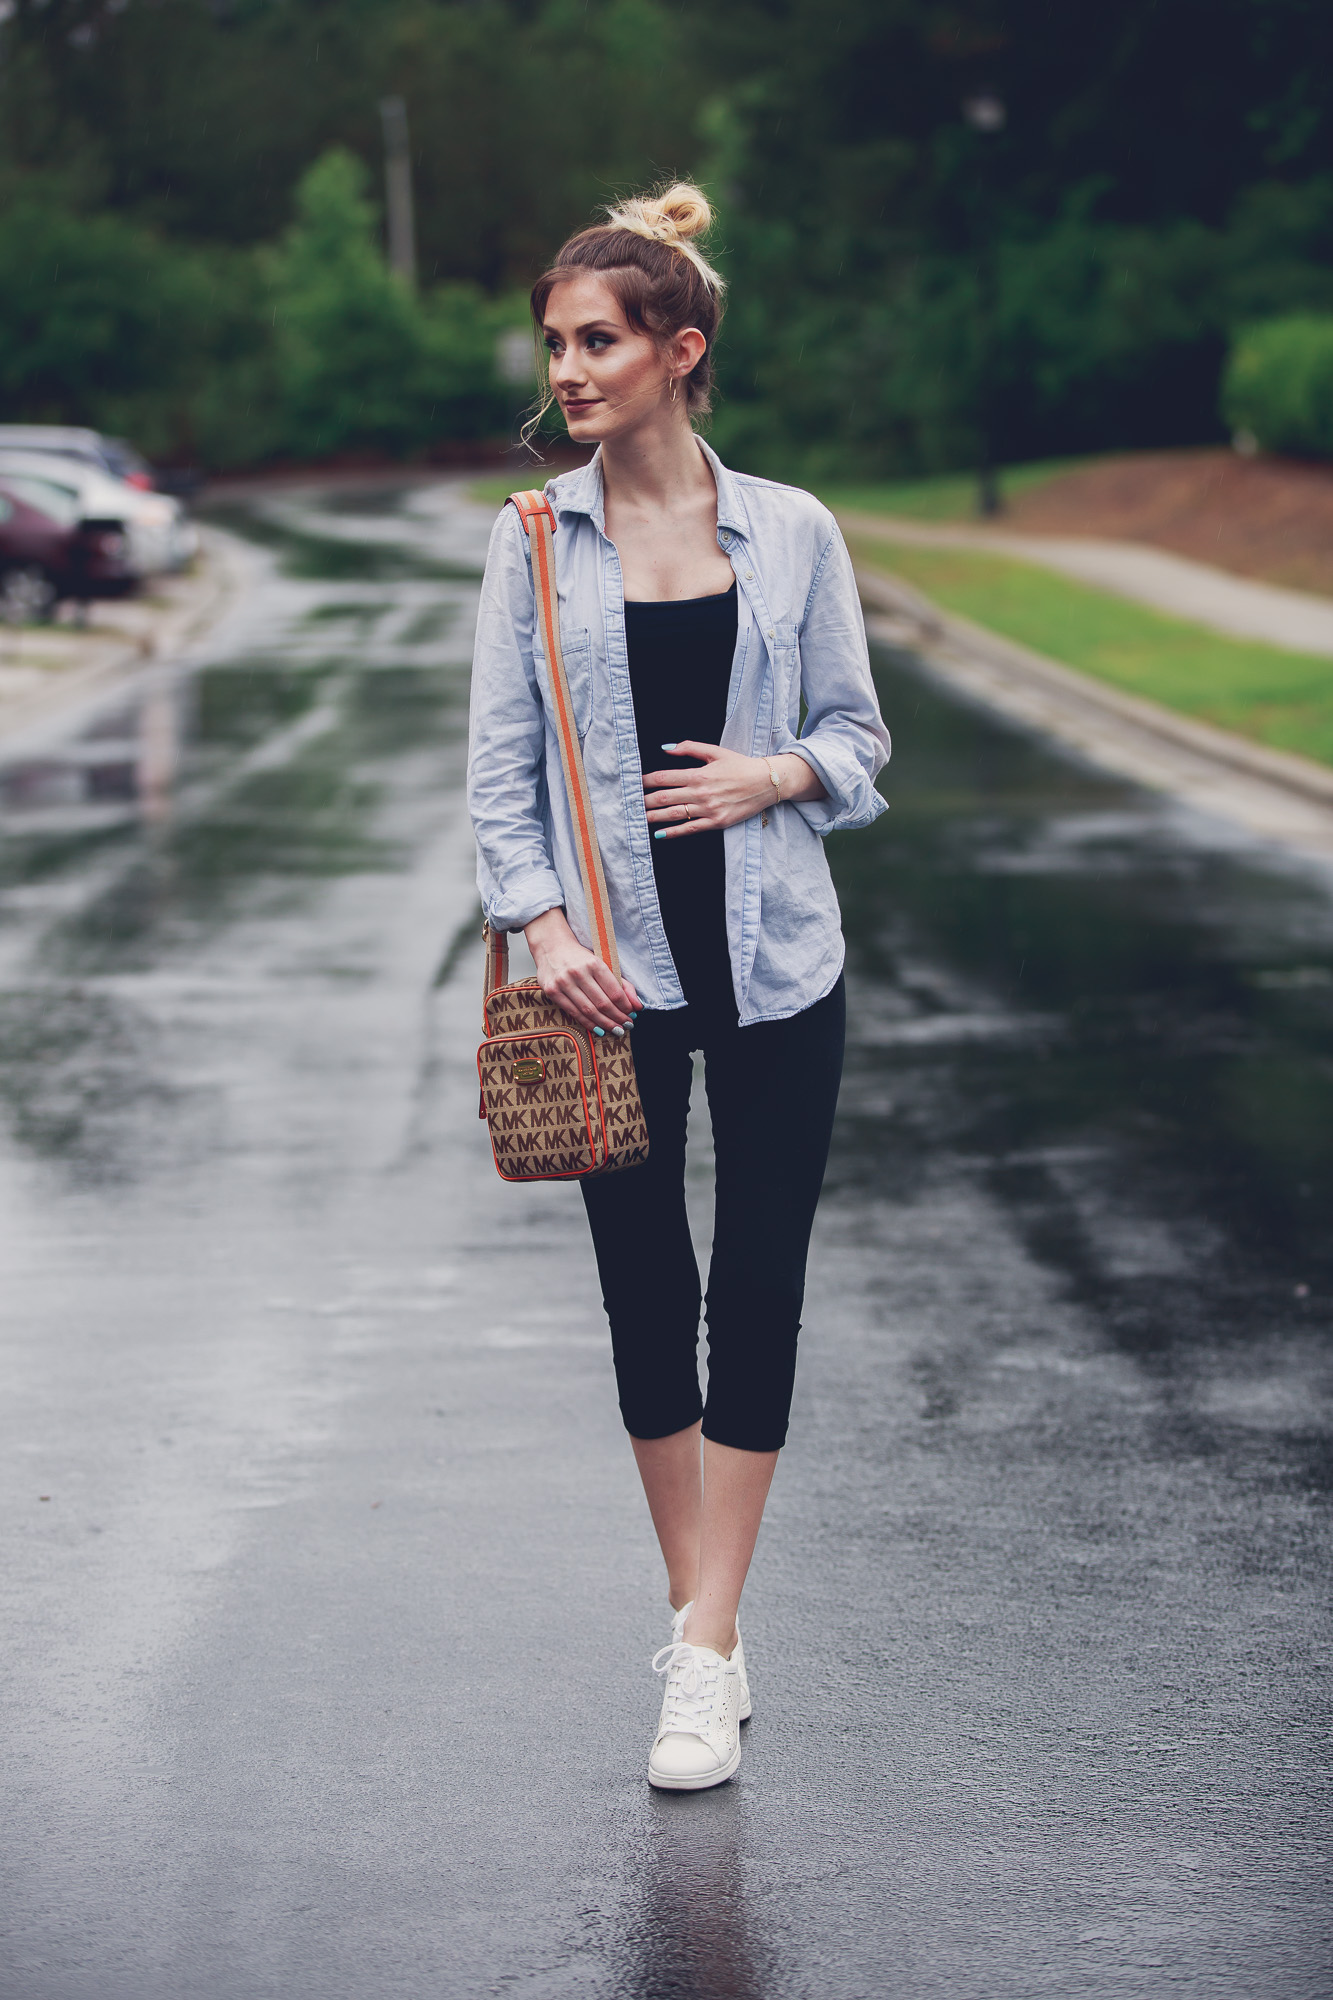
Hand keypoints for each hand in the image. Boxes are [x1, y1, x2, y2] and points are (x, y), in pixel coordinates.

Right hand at [524, 907, 641, 1033]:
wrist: (551, 946)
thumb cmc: (580, 957)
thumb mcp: (603, 963)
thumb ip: (622, 984)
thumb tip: (638, 1006)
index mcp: (594, 963)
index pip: (614, 991)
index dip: (625, 1007)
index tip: (632, 1014)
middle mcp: (578, 973)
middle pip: (602, 1004)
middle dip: (617, 1018)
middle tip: (627, 1025)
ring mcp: (563, 982)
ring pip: (588, 1011)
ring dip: (605, 1023)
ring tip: (616, 1029)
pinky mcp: (552, 991)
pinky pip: (573, 1012)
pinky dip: (588, 1023)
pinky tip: (599, 1029)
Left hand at [643, 743, 824, 835]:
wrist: (767, 783)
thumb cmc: (741, 765)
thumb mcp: (715, 751)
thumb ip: (689, 748)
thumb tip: (665, 748)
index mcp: (699, 774)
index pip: (664, 778)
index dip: (645, 781)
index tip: (632, 784)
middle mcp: (701, 793)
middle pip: (664, 798)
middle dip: (644, 801)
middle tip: (628, 804)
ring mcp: (708, 809)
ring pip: (674, 815)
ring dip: (653, 817)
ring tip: (637, 819)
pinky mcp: (716, 822)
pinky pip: (690, 829)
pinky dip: (673, 832)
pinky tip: (659, 834)